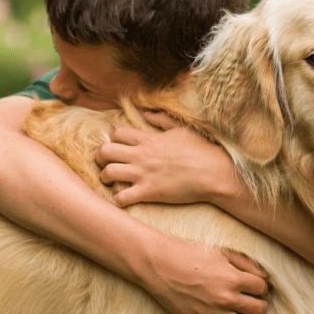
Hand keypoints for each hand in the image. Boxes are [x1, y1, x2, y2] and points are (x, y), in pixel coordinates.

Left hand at [96, 112, 236, 206]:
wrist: (213, 172)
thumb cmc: (201, 150)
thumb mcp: (181, 129)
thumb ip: (162, 120)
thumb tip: (147, 113)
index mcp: (149, 139)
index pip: (117, 133)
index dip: (113, 139)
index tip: (118, 146)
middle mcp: (141, 155)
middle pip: (105, 151)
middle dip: (100, 157)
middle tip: (104, 163)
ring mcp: (143, 174)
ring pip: (107, 173)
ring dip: (104, 178)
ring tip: (110, 181)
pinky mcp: (149, 192)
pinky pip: (121, 198)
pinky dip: (118, 200)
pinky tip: (123, 199)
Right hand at [138, 233, 268, 313]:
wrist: (159, 265)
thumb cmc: (190, 254)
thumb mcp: (221, 251)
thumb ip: (245, 262)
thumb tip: (265, 276)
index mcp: (233, 278)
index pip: (262, 288)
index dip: (262, 286)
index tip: (256, 285)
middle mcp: (226, 298)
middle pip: (259, 309)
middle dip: (260, 303)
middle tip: (252, 299)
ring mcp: (213, 313)